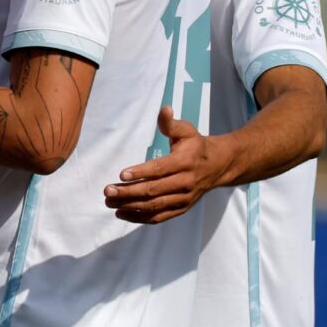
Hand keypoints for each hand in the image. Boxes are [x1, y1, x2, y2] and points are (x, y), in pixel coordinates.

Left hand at [103, 107, 227, 223]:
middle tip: (108, 191)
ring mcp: (183, 198)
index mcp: (184, 162)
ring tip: (109, 202)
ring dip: (130, 206)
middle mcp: (185, 183)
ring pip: (154, 206)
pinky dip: (140, 217)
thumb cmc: (196, 145)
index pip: (160, 169)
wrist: (218, 166)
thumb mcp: (186, 131)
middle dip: (129, 192)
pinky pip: (159, 217)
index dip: (141, 172)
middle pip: (154, 190)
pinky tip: (121, 213)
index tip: (121, 175)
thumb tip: (164, 109)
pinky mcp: (181, 208)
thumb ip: (170, 123)